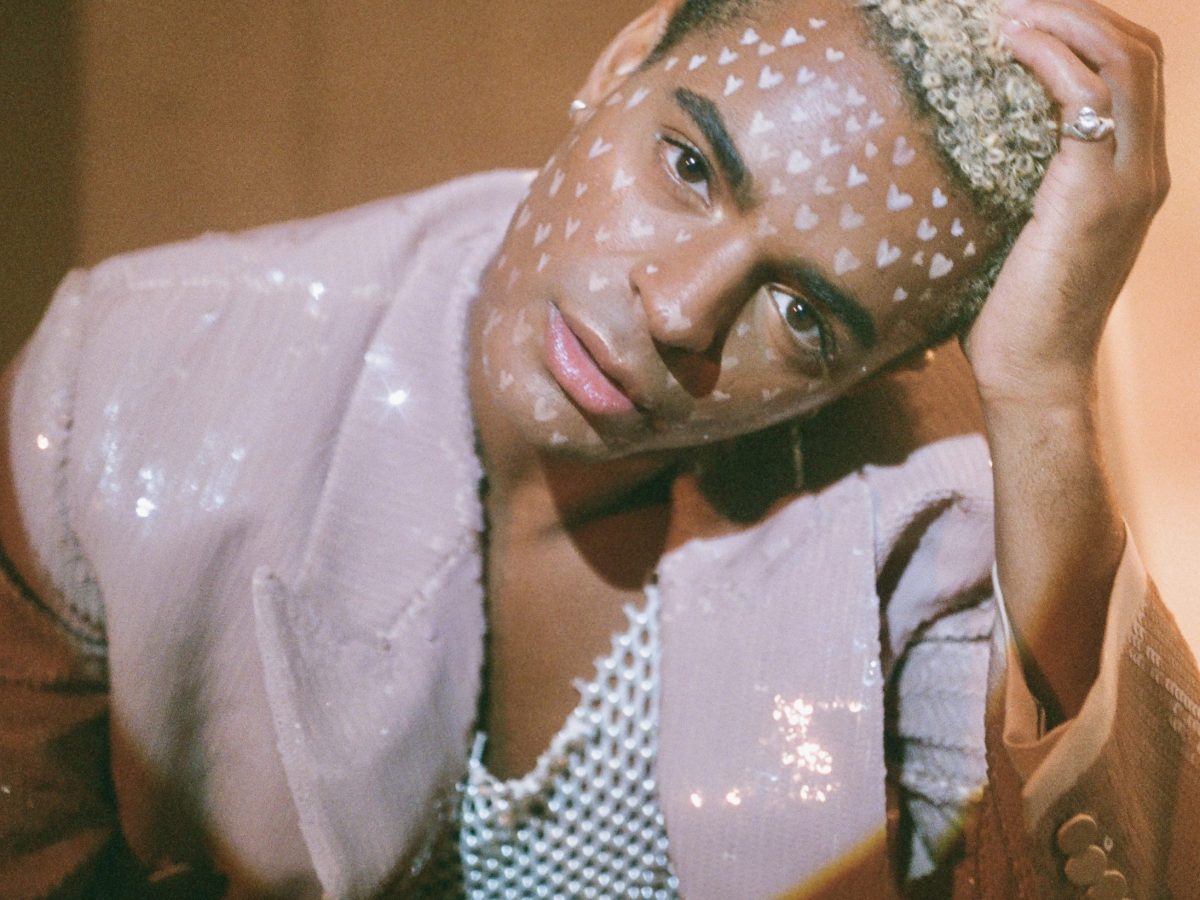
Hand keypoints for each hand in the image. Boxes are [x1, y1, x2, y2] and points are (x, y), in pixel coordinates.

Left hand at [962, 0, 1168, 409]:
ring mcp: (1128, 180)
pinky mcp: (1094, 195)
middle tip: (1013, 3)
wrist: (1032, 375)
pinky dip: (1052, 58)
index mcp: (1134, 176)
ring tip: (1008, 14)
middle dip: (1079, 10)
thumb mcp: (1018, 237)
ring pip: (1123, 61)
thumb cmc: (1010, 315)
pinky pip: (1088, 98)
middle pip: (1139, 51)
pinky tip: (1009, 49)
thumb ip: (1013, 188)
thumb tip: (953, 155)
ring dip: (1066, 21)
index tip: (1026, 15)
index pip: (1136, 72)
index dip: (1089, 27)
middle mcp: (1145, 170)